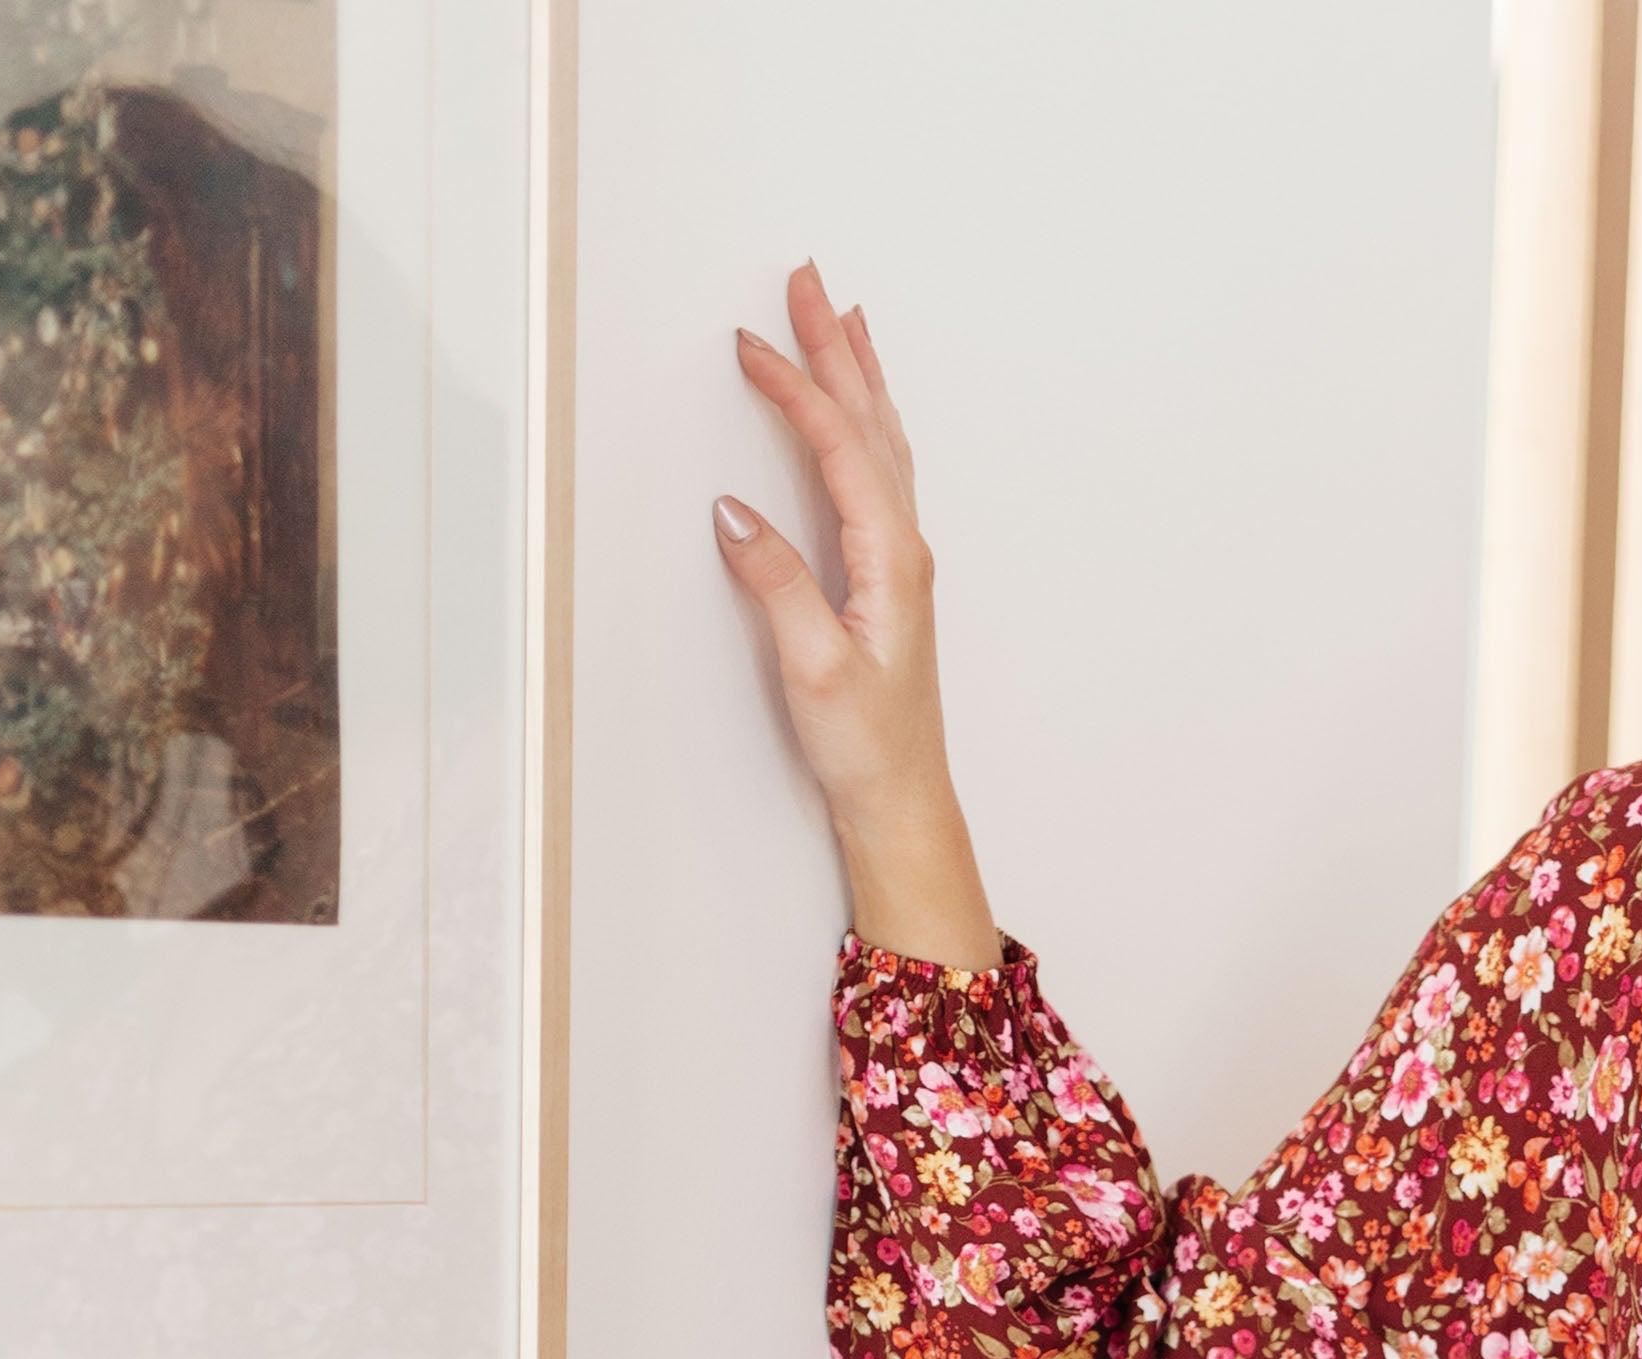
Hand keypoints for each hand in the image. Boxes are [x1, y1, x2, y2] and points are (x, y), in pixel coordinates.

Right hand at [716, 264, 1000, 970]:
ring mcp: (901, 558)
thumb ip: (777, 584)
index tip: (752, 344)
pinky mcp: (889, 575)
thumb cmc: (865, 744)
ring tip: (842, 315)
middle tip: (808, 278)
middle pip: (869, 422)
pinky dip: (866, 420)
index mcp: (891, 558)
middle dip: (835, 346)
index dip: (795, 389)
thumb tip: (736, 512)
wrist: (901, 798)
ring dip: (858, 373)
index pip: (839, 447)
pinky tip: (861, 409)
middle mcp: (905, 547)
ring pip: (880, 439)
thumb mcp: (811, 666)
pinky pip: (880, 469)